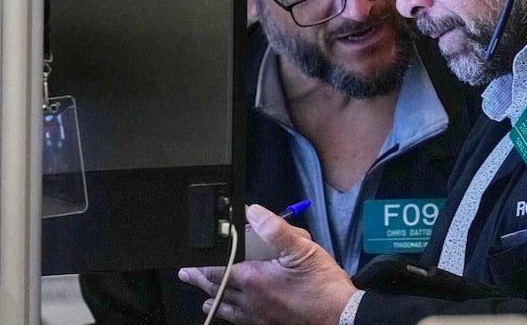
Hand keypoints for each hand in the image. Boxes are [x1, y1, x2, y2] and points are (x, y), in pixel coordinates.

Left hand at [178, 204, 359, 323]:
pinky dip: (229, 315)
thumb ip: (275, 229)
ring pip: (226, 307)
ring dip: (212, 299)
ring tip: (202, 297)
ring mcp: (258, 315)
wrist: (340, 317)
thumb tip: (252, 212)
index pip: (218, 270)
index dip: (202, 264)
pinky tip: (230, 313)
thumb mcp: (302, 248)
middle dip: (200, 280)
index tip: (191, 260)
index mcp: (254, 278)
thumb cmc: (323, 286)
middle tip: (187, 274)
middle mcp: (251, 300)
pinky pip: (240, 321)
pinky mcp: (268, 324)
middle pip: (217, 289)